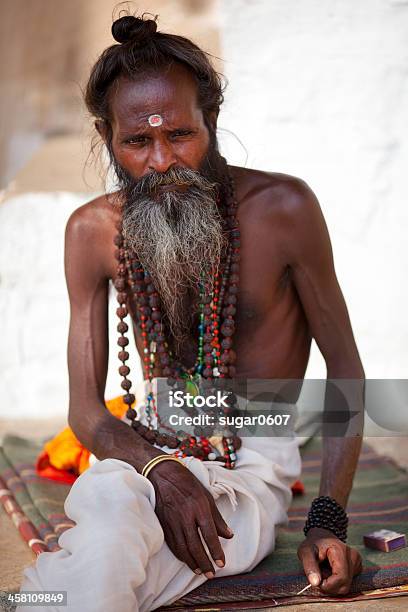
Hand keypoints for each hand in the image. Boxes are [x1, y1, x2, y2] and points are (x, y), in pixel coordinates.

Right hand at [148, 460, 233, 577]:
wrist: (163, 474)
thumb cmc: (188, 483)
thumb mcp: (206, 496)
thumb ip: (217, 518)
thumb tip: (229, 535)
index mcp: (199, 507)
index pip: (209, 535)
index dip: (216, 551)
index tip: (222, 564)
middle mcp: (185, 516)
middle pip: (195, 545)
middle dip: (205, 562)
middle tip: (212, 573)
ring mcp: (172, 521)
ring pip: (182, 548)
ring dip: (192, 562)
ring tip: (201, 570)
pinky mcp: (163, 524)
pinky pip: (173, 544)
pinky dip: (180, 555)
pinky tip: (187, 560)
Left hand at [297, 527, 361, 594]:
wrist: (322, 537)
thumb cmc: (313, 544)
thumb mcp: (306, 552)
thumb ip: (310, 566)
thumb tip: (315, 583)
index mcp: (341, 550)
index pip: (341, 577)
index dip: (328, 585)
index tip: (317, 583)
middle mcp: (353, 556)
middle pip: (345, 585)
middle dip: (329, 587)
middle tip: (318, 578)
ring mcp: (357, 562)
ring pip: (346, 586)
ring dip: (333, 585)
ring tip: (324, 573)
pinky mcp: (357, 567)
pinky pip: (348, 583)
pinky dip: (337, 583)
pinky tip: (331, 573)